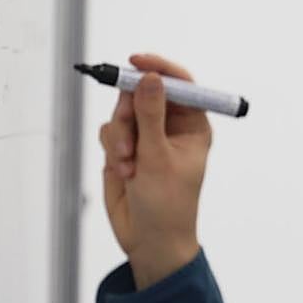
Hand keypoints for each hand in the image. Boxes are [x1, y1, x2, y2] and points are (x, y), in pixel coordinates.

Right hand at [98, 53, 211, 288]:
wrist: (148, 240)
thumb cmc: (168, 205)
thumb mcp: (158, 157)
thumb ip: (150, 115)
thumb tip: (150, 79)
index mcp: (193, 125)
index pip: (179, 84)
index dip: (158, 69)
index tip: (137, 62)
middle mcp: (169, 127)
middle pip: (142, 93)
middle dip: (130, 112)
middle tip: (128, 132)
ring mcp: (146, 137)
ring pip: (122, 113)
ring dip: (119, 137)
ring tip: (128, 164)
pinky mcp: (124, 148)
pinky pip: (110, 131)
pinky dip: (112, 149)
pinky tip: (123, 171)